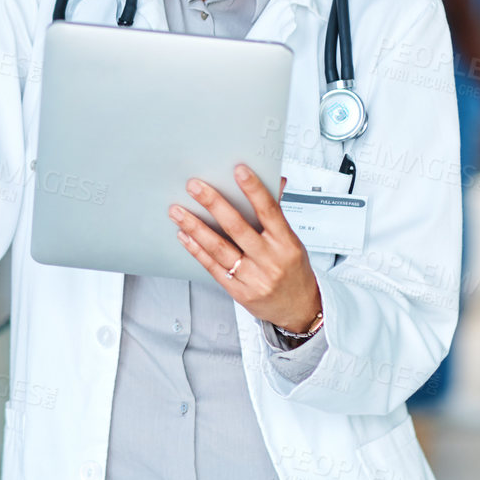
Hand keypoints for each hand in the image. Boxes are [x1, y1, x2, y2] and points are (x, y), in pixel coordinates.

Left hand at [170, 165, 321, 333]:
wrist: (300, 309)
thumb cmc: (294, 271)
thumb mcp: (292, 242)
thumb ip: (276, 214)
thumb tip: (274, 180)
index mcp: (286, 243)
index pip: (269, 211)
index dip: (254, 190)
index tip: (238, 170)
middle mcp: (270, 260)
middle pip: (237, 227)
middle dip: (213, 204)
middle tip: (195, 186)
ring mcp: (254, 278)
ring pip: (220, 248)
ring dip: (195, 227)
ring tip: (178, 211)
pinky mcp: (239, 292)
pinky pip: (213, 268)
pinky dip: (197, 250)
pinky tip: (185, 236)